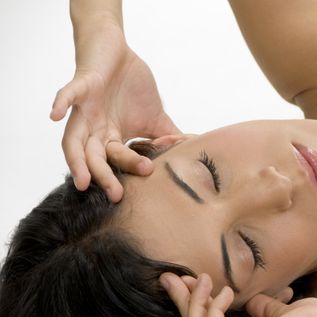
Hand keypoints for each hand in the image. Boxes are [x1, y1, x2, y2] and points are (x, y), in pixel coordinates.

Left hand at [50, 20, 179, 201]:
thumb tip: (191, 152)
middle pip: (94, 158)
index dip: (124, 174)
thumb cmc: (132, 85)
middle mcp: (94, 129)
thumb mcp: (156, 116)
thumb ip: (168, 137)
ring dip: (76, 160)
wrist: (116, 52)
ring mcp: (85, 110)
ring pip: (74, 139)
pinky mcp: (81, 87)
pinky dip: (61, 103)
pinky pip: (68, 96)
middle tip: (116, 194)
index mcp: (110, 137)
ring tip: (82, 180)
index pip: (115, 161)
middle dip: (103, 176)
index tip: (138, 187)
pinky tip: (55, 114)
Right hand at [160, 273, 316, 316]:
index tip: (188, 282)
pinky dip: (211, 310)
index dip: (197, 307)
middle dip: (183, 304)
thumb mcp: (286, 315)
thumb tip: (251, 303)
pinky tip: (222, 290)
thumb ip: (266, 312)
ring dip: (194, 305)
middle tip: (169, 278)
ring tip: (203, 278)